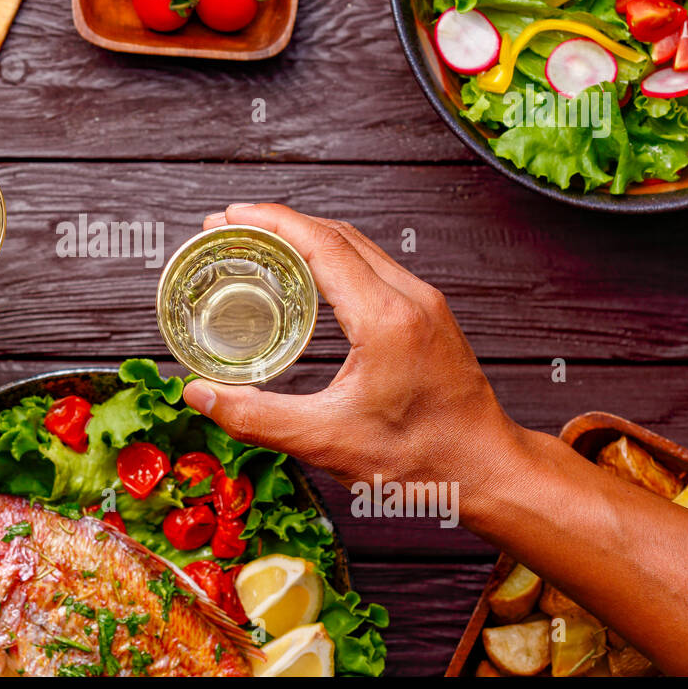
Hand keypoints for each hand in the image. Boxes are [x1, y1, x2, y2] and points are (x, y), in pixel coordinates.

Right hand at [181, 203, 529, 498]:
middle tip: (229, 229)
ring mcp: (425, 304)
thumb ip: (256, 417)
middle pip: (336, 233)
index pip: (321, 243)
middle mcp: (410, 299)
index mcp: (386, 319)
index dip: (269, 222)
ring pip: (358, 245)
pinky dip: (332, 257)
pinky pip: (374, 266)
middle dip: (278, 223)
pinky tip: (305, 277)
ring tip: (258, 246)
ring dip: (306, 236)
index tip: (228, 216)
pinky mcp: (430, 316)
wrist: (488, 471)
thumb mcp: (327, 441)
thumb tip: (199, 395)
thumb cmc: (422, 460)